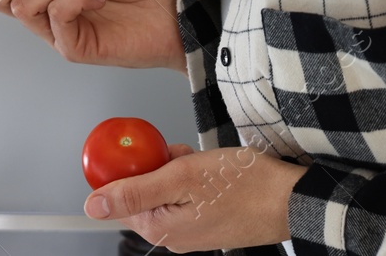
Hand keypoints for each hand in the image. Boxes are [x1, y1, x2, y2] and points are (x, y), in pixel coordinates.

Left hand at [84, 143, 304, 252]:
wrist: (293, 199)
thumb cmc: (244, 187)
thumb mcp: (182, 178)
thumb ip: (134, 191)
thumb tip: (92, 206)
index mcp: (159, 228)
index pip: (117, 197)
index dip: (125, 168)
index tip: (141, 150)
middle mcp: (172, 234)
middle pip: (141, 189)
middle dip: (154, 164)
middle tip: (178, 154)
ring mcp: (191, 228)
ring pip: (164, 186)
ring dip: (174, 166)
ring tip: (200, 161)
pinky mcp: (207, 219)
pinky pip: (185, 192)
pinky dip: (191, 174)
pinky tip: (209, 167)